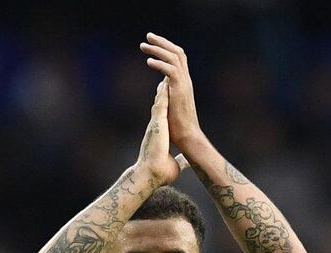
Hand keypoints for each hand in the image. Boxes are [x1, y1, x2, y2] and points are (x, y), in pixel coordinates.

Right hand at [136, 79, 187, 183]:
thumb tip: (186, 162)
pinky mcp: (156, 125)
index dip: (166, 106)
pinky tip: (164, 83)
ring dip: (162, 89)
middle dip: (163, 93)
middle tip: (165, 78)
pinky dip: (162, 94)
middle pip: (160, 106)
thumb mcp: (174, 164)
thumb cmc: (160, 173)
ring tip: (165, 75)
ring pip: (158, 102)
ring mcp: (155, 125)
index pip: (163, 117)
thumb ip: (180, 160)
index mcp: (160, 135)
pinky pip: (159, 105)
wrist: (151, 175)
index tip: (170, 97)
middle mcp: (156, 127)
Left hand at [140, 33, 202, 151]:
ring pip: (174, 58)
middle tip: (147, 36)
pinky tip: (148, 61)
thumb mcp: (169, 103)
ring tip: (143, 46)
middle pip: (177, 52)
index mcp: (183, 82)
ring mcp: (184, 84)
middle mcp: (186, 80)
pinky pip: (171, 71)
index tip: (152, 43)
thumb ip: (165, 92)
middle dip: (162, 42)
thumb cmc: (178, 126)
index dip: (166, 48)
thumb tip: (161, 84)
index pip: (177, 58)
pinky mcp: (180, 90)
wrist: (187, 137)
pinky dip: (160, 63)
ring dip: (158, 49)